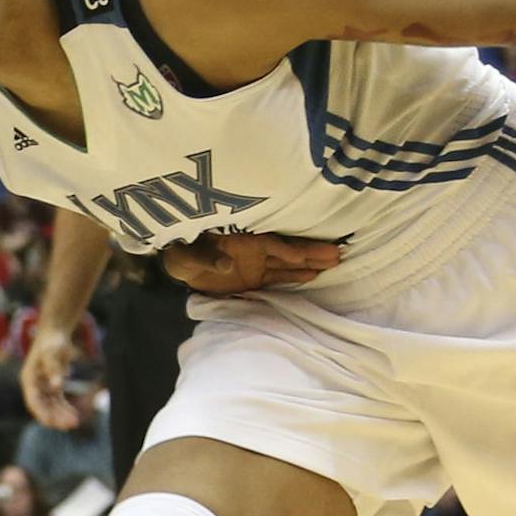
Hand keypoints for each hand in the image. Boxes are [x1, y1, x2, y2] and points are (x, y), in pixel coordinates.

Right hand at [22, 324, 77, 430]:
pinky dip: (65, 408)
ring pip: (51, 406)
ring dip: (61, 415)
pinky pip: (57, 401)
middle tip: (71, 424)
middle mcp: (34, 385)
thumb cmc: (52, 341)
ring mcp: (42, 386)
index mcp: (28, 379)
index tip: (53, 423)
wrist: (55, 333)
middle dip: (55, 417)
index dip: (42, 413)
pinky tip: (74, 415)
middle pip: (43, 407)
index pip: (33, 402)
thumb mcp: (53, 352)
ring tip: (75, 422)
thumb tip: (57, 386)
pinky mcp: (52, 386)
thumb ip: (54, 368)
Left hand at [160, 230, 343, 295]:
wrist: (178, 262)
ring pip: (289, 262)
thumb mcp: (186, 254)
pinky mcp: (255, 276)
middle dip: (311, 251)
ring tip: (336, 260)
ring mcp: (257, 262)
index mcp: (239, 239)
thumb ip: (205, 257)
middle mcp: (254, 249)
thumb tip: (225, 264)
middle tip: (337, 252)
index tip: (301, 257)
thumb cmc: (180, 250)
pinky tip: (315, 274)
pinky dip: (297, 275)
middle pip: (287, 250)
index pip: (268, 244)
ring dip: (311, 262)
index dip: (284, 249)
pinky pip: (280, 275)